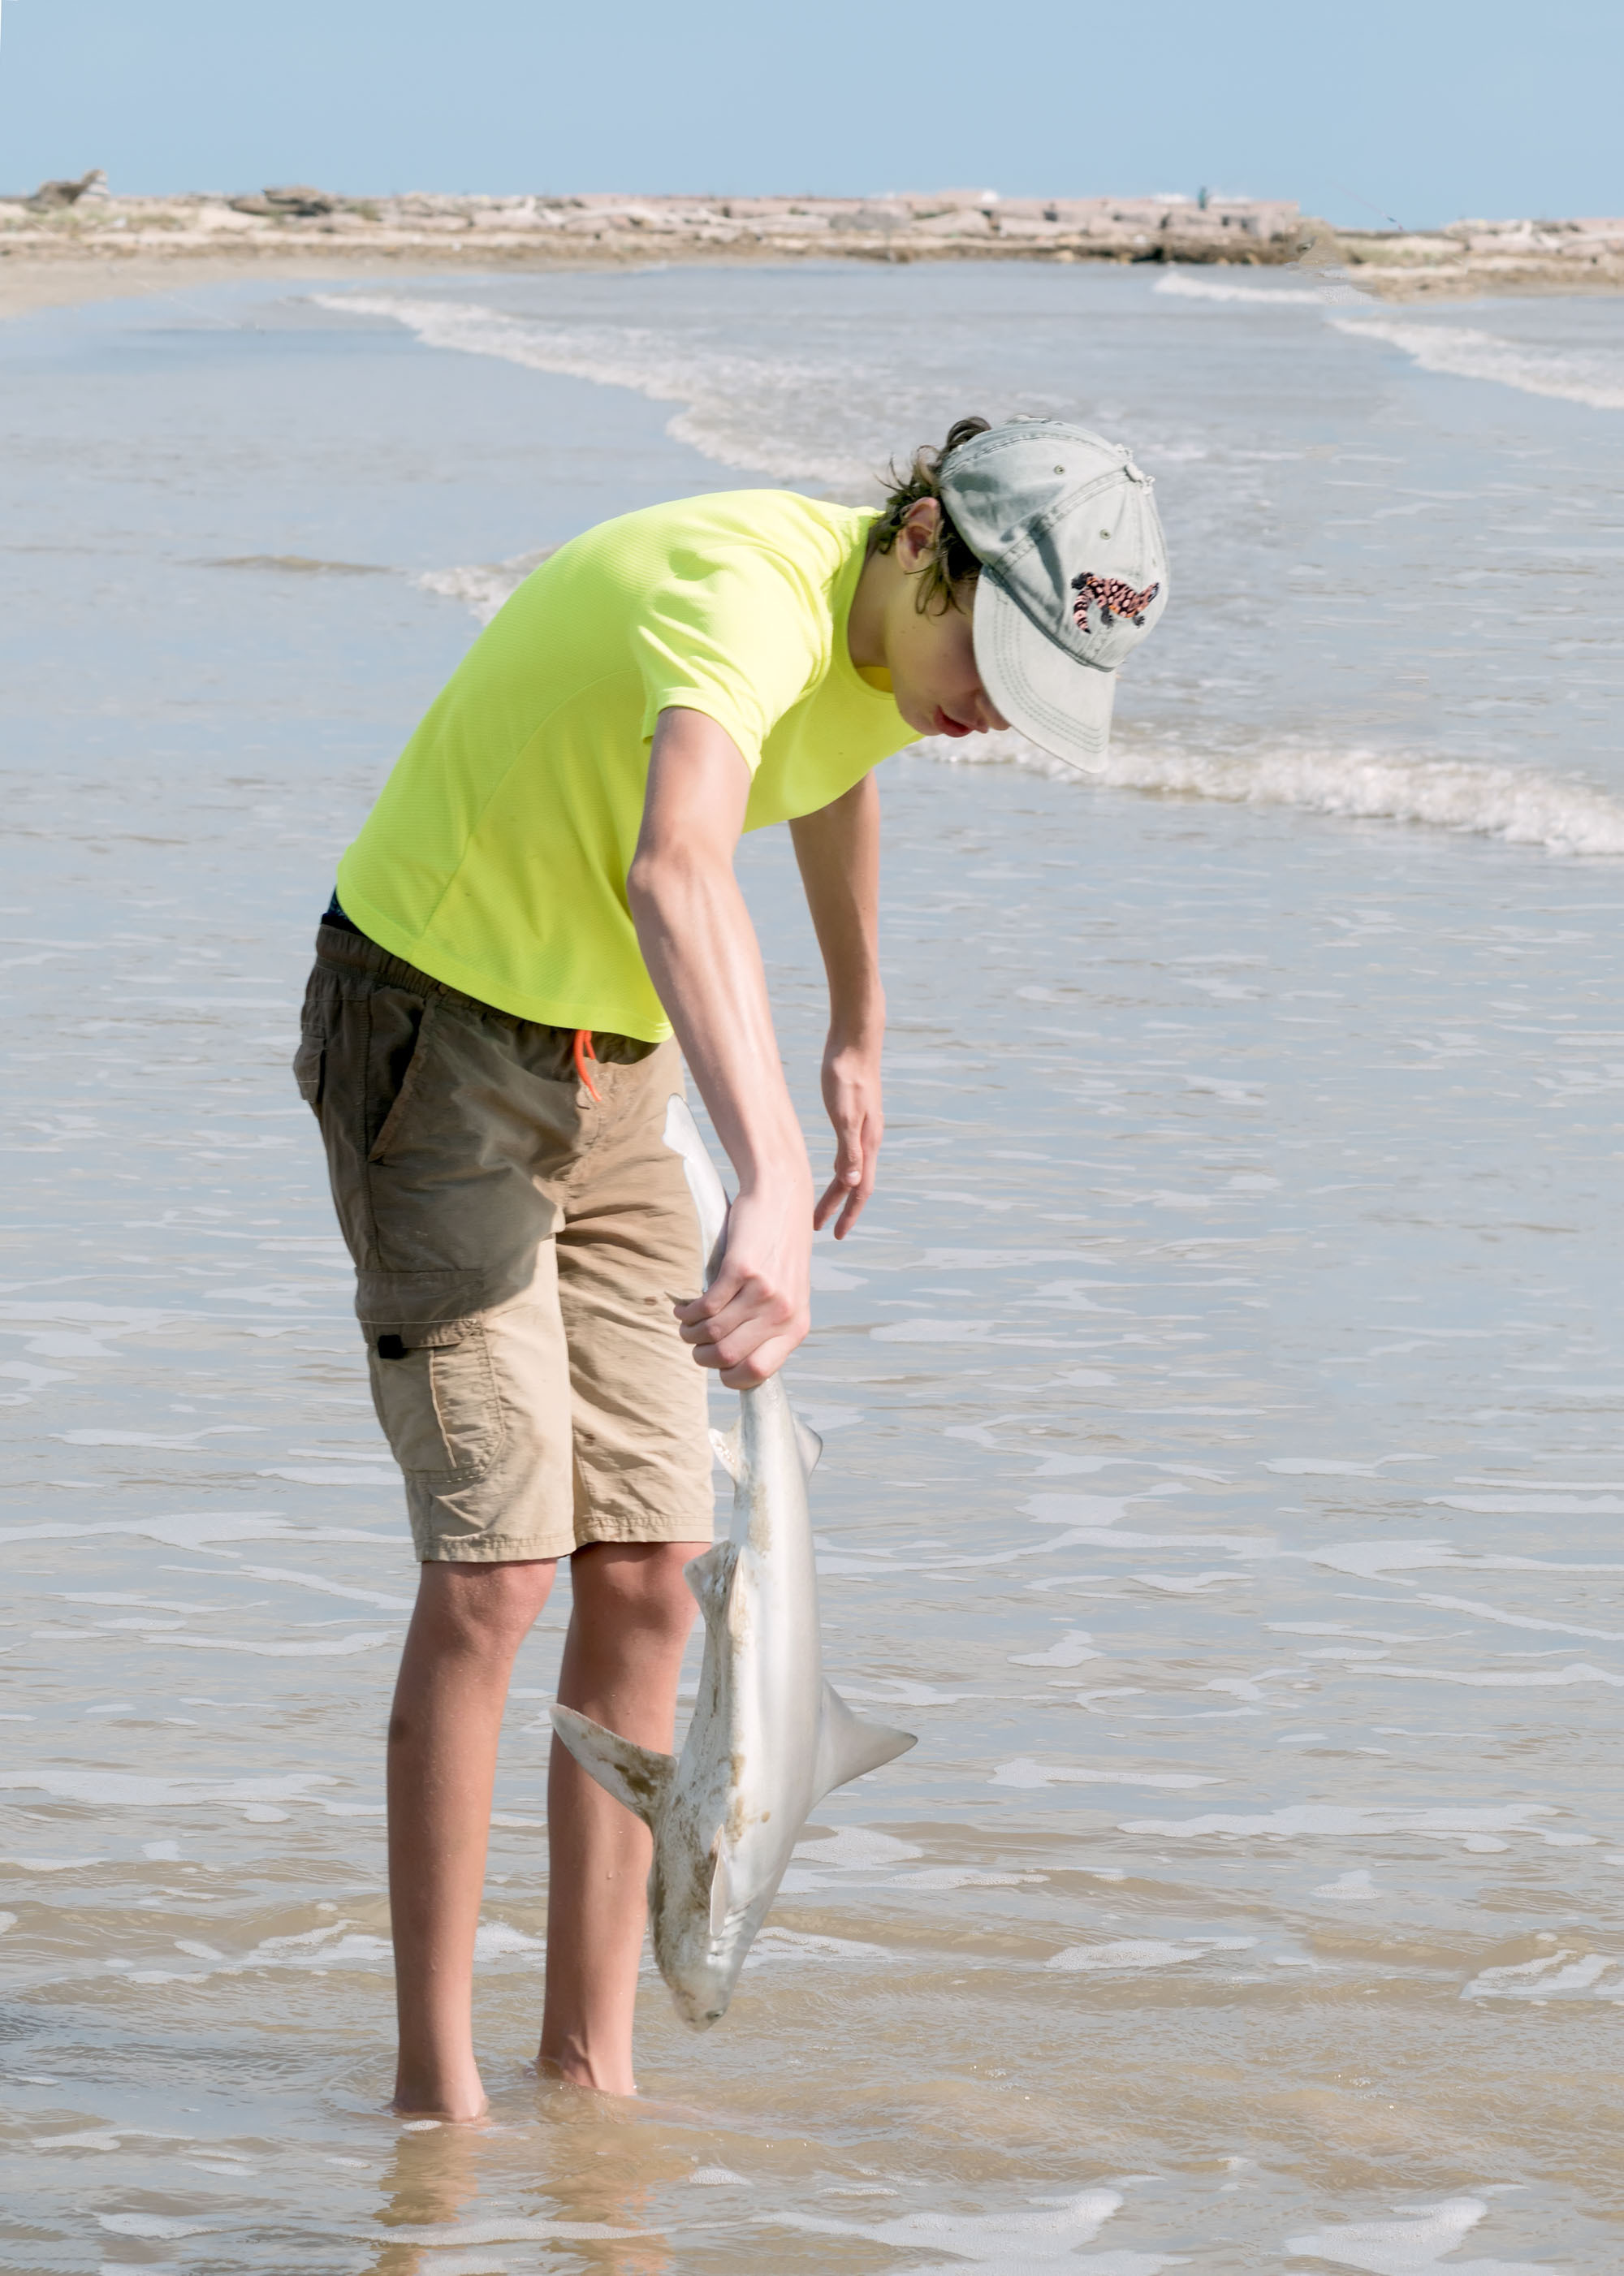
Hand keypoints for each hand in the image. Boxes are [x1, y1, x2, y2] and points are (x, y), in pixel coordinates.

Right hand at [673, 1179, 811, 1388]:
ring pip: (711, 1332)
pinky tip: (684, 1309)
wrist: (781, 1199)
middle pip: (728, 1356)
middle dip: (702, 1356)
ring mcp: (763, 1291)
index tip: (718, 1367)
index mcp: (796, 1326)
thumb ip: (769, 1327)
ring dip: (690, 1333)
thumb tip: (734, 1361)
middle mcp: (783, 1312)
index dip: (731, 1377)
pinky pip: (704, 1306)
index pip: (759, 1373)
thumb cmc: (779, 1250)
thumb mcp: (788, 1295)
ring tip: (686, 1324)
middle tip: (695, 1343)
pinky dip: (687, 1312)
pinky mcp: (741, 1269)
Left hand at [813, 1031, 882, 1239]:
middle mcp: (867, 1140)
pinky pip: (846, 1153)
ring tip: (819, 1208)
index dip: (849, 1214)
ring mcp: (861, 1129)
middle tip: (820, 1229)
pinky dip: (838, 1170)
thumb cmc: (846, 1076)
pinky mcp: (852, 1117)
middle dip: (838, 1209)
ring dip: (836, 1191)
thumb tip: (854, 1185)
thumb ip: (849, 1150)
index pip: (861, 1189)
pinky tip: (828, 1172)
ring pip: (850, 1170)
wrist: (853, 1042)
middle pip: (854, 1184)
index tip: (837, 1235)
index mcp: (867, 1143)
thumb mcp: (844, 1115)